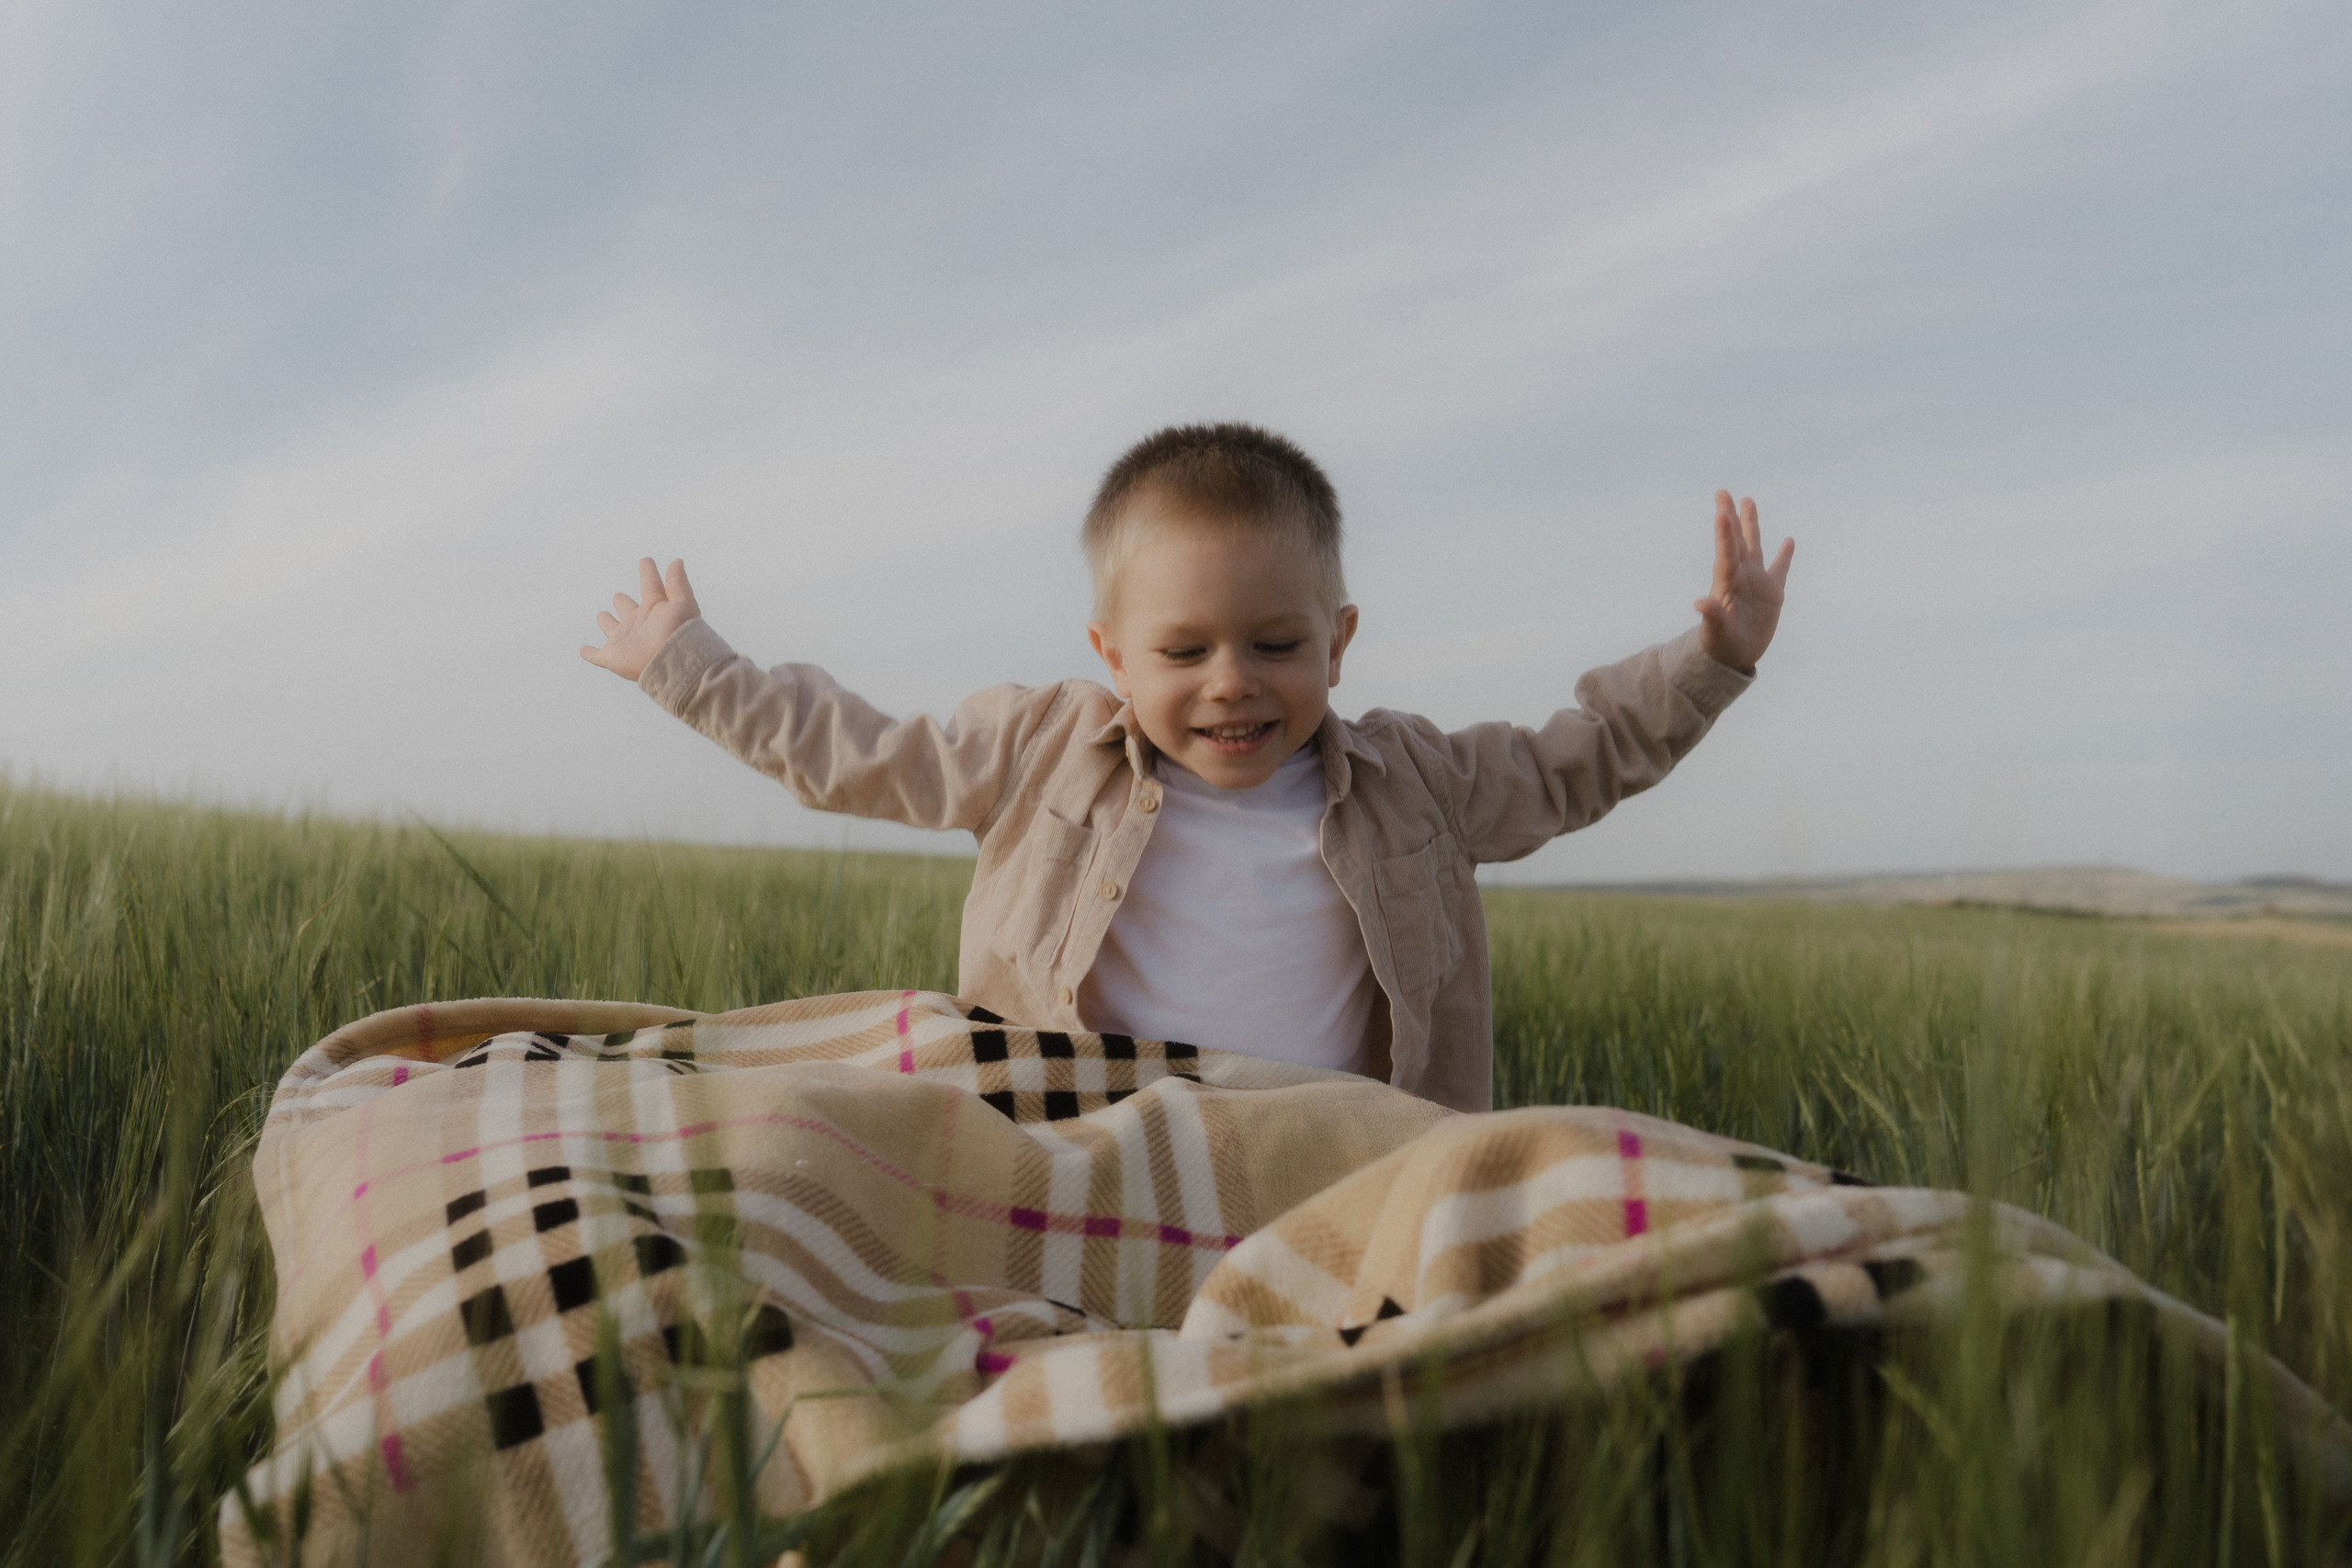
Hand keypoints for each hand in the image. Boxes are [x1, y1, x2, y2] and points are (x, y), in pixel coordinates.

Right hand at [580, 557, 699, 680]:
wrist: (672, 662)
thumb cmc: (679, 632)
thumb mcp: (682, 603)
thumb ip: (677, 582)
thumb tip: (677, 561)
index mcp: (655, 608)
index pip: (651, 586)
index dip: (648, 573)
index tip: (646, 560)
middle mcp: (639, 622)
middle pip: (628, 609)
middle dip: (622, 602)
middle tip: (619, 597)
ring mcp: (625, 640)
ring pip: (612, 628)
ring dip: (607, 622)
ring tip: (602, 614)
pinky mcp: (612, 656)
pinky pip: (597, 655)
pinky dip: (589, 653)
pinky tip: (584, 650)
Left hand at [1694, 491, 1792, 673]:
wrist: (1734, 657)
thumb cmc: (1720, 646)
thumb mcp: (1716, 633)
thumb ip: (1711, 616)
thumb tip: (1699, 603)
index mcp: (1726, 584)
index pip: (1725, 554)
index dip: (1724, 534)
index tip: (1721, 511)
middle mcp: (1740, 577)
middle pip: (1735, 541)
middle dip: (1730, 516)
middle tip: (1723, 492)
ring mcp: (1756, 582)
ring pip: (1754, 546)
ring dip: (1751, 525)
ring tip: (1748, 500)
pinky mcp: (1772, 593)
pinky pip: (1780, 569)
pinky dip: (1785, 555)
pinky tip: (1789, 540)